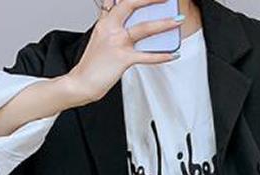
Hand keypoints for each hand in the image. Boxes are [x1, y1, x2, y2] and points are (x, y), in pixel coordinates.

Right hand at [67, 0, 183, 104]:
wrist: (81, 82)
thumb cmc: (93, 65)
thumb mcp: (99, 40)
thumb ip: (112, 29)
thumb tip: (130, 27)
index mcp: (104, 23)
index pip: (115, 1)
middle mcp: (110, 28)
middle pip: (131, 4)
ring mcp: (117, 42)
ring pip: (144, 28)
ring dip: (164, 23)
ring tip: (178, 20)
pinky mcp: (123, 58)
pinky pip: (147, 56)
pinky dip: (162, 56)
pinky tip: (174, 54)